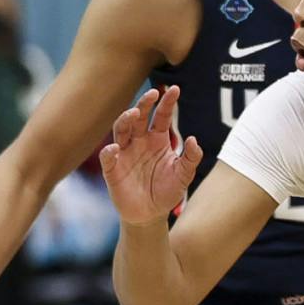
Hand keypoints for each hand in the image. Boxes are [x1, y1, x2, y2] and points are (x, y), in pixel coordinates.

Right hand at [100, 85, 201, 226]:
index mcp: (157, 139)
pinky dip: (109, 152)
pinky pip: (108, 158)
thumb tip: (195, 139)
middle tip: (153, 94)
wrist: (151, 215)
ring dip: (126, 120)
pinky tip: (115, 148)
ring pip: (121, 130)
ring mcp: (124, 154)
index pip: (161, 116)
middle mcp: (139, 142)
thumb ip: (191, 158)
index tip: (175, 89)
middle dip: (144, 104)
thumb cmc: (167, 190)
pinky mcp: (113, 170)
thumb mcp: (184, 174)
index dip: (167, 103)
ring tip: (134, 113)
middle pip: (138, 117)